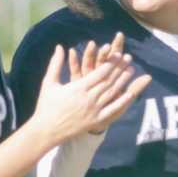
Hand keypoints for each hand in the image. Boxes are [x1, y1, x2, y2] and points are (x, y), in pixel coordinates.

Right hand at [31, 37, 148, 144]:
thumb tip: (59, 46)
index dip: (110, 62)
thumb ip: (56, 63)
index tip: (117, 53)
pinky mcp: (95, 120)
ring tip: (131, 70)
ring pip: (111, 93)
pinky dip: (122, 101)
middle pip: (108, 81)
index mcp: (77, 88)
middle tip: (128, 58)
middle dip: (119, 68)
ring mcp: (93, 110)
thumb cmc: (46, 105)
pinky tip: (130, 93)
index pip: (99, 73)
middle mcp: (88, 98)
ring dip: (122, 81)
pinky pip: (111, 109)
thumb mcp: (49, 82)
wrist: (46, 131)